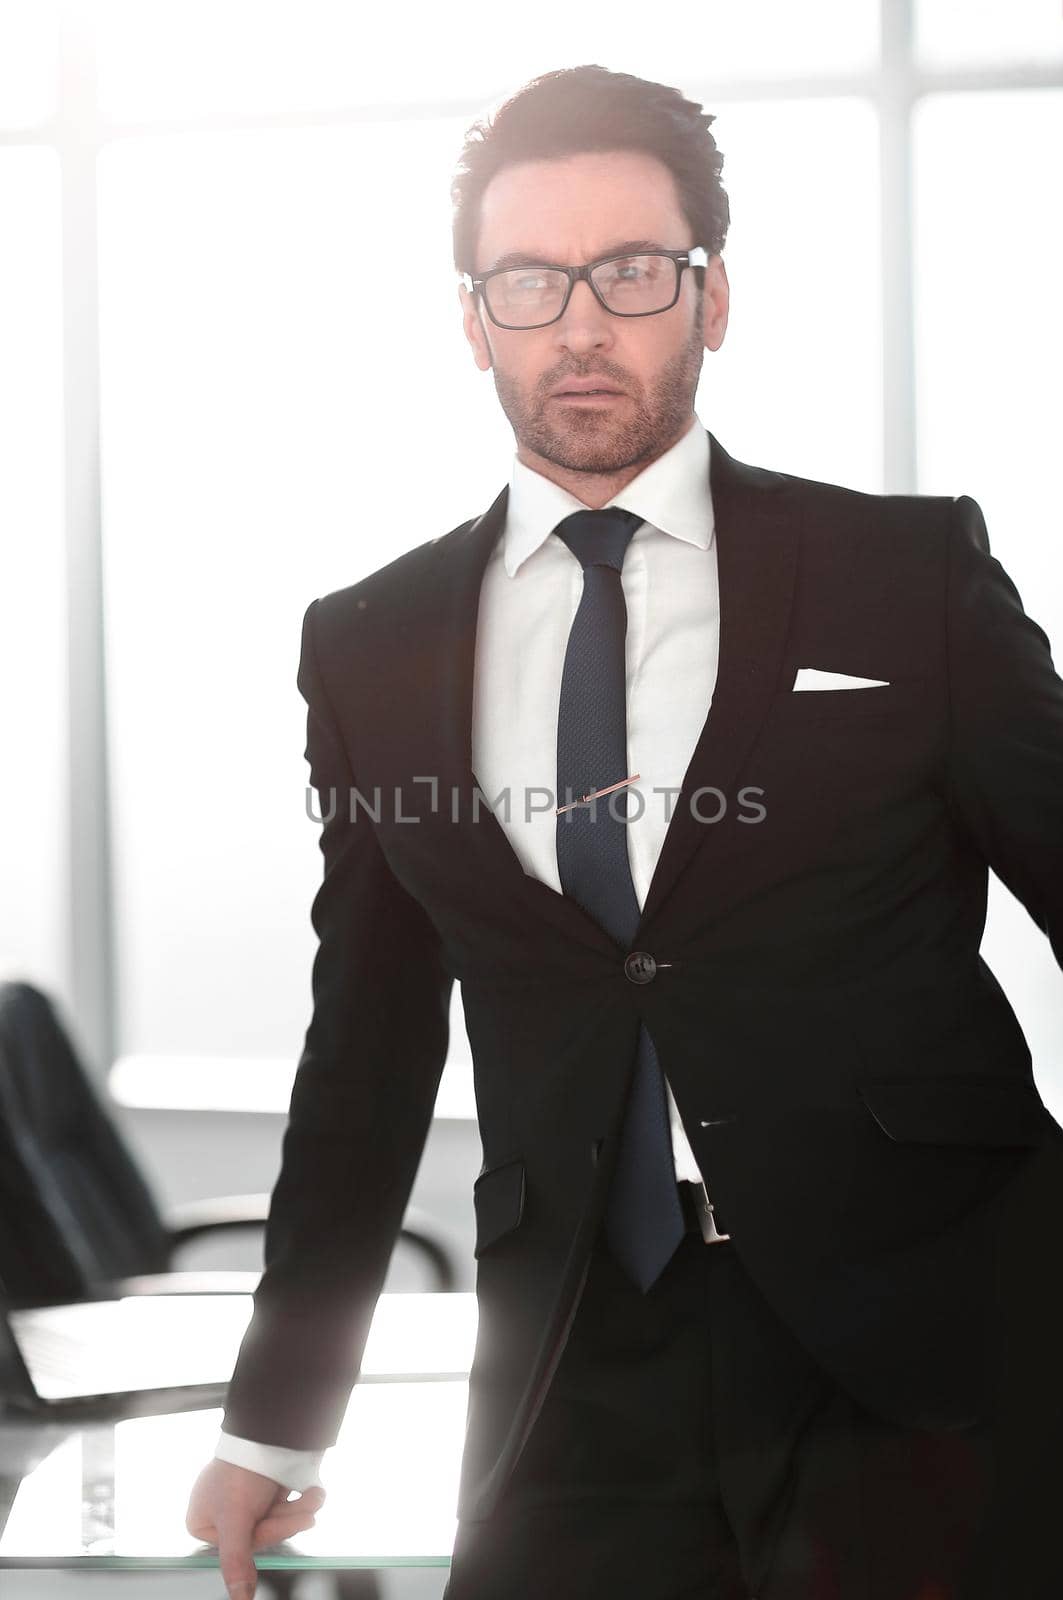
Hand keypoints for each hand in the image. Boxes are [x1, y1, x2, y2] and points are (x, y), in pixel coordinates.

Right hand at [185, 1458, 326, 1599]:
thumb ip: (235, 1562)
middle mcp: (225, 1512)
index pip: (239, 1544)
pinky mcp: (268, 1488)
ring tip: (312, 1495)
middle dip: (287, 1518)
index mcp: (204, 1521)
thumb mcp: (236, 1519)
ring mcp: (248, 1499)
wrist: (270, 1426)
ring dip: (300, 1508)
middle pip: (262, 1532)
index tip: (276, 1521)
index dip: (264, 1532)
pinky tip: (312, 1491)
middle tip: (307, 1509)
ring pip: (279, 1519)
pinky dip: (303, 1499)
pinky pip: (288, 1505)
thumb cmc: (242, 1467)